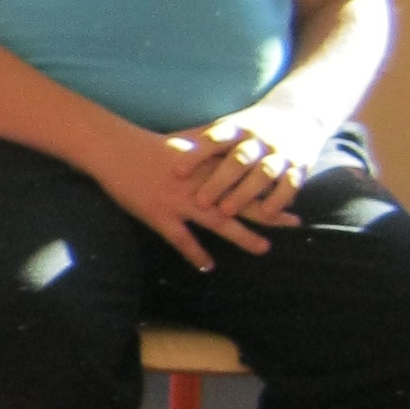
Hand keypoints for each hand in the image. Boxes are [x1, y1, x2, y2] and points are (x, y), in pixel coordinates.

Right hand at [89, 125, 287, 269]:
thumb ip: (208, 146)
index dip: (269, 188)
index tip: (292, 195)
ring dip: (242, 236)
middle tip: (294, 223)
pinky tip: (208, 266)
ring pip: (218, 222)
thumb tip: (229, 143)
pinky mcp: (159, 215)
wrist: (115, 150)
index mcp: (206, 168)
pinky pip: (181, 239)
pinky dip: (195, 253)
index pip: (246, 180)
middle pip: (240, 202)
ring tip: (263, 248)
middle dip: (268, 212)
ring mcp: (179, 202)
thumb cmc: (148, 145)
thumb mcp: (185, 142)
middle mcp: (199, 187)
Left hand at [180, 100, 332, 226]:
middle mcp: (258, 140)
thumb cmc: (249, 128)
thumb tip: (157, 146)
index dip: (195, 155)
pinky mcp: (299, 166)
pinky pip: (290, 184)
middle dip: (220, 181)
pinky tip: (268, 214)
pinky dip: (280, 199)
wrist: (299, 113)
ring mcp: (279, 153)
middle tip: (201, 201)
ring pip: (263, 174)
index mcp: (236, 128)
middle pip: (238, 160)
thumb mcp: (225, 127)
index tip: (176, 171)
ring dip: (245, 193)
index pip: (213, 140)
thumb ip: (198, 139)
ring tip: (227, 211)